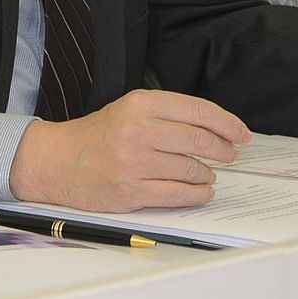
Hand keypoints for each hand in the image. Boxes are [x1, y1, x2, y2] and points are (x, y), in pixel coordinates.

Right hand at [8, 89, 249, 211]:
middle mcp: (138, 130)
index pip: (197, 110)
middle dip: (223, 149)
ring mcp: (134, 162)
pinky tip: (200, 191)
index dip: (226, 123)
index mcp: (141, 103)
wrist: (56, 161)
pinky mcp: (130, 191)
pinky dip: (196, 194)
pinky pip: (177, 194)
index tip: (241, 133)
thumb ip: (168, 115)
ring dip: (207, 175)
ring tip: (208, 175)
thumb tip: (214, 129)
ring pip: (191, 169)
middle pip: (198, 140)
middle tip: (231, 154)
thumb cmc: (97, 136)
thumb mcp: (130, 110)